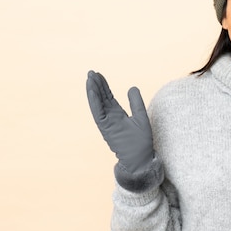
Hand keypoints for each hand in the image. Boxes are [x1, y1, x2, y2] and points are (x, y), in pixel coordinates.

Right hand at [86, 70, 161, 191]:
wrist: (141, 158)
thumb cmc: (141, 141)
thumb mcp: (141, 117)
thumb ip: (136, 102)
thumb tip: (132, 87)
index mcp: (118, 115)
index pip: (108, 97)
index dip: (103, 86)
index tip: (98, 74)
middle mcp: (110, 118)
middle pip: (101, 98)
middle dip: (96, 85)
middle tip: (91, 72)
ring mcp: (107, 123)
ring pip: (97, 104)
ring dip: (92, 91)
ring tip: (89, 78)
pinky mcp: (105, 128)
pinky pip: (98, 113)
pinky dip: (94, 102)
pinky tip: (92, 91)